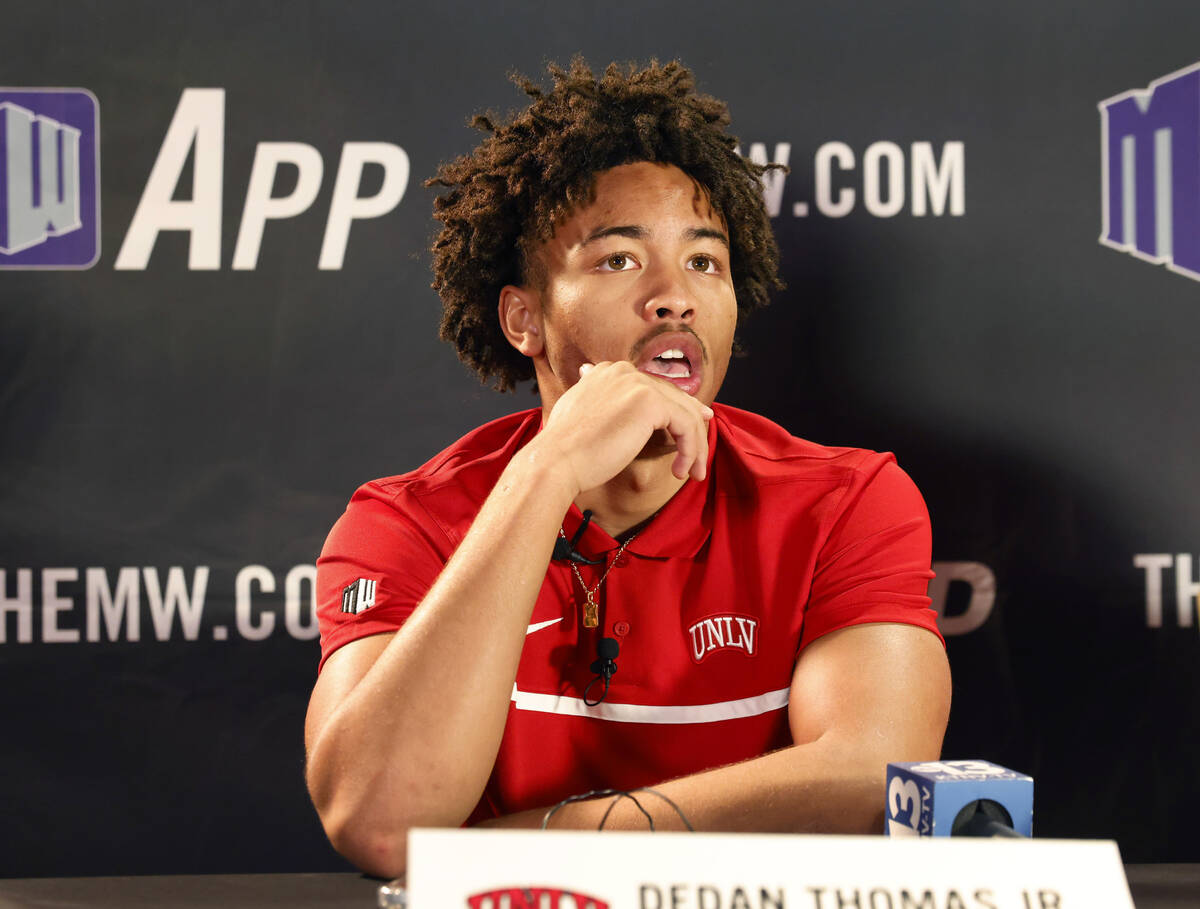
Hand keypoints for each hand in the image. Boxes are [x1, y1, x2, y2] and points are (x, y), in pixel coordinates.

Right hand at [536, 361, 712, 494]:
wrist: (556, 461)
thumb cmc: (566, 450)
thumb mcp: (580, 415)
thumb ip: (596, 400)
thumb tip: (602, 390)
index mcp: (608, 372)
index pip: (655, 388)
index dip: (677, 408)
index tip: (693, 427)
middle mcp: (624, 371)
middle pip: (674, 397)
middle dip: (693, 427)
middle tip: (699, 457)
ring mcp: (638, 384)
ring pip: (685, 413)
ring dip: (695, 446)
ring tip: (693, 473)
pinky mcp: (650, 402)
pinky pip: (686, 425)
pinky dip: (691, 450)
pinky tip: (681, 470)